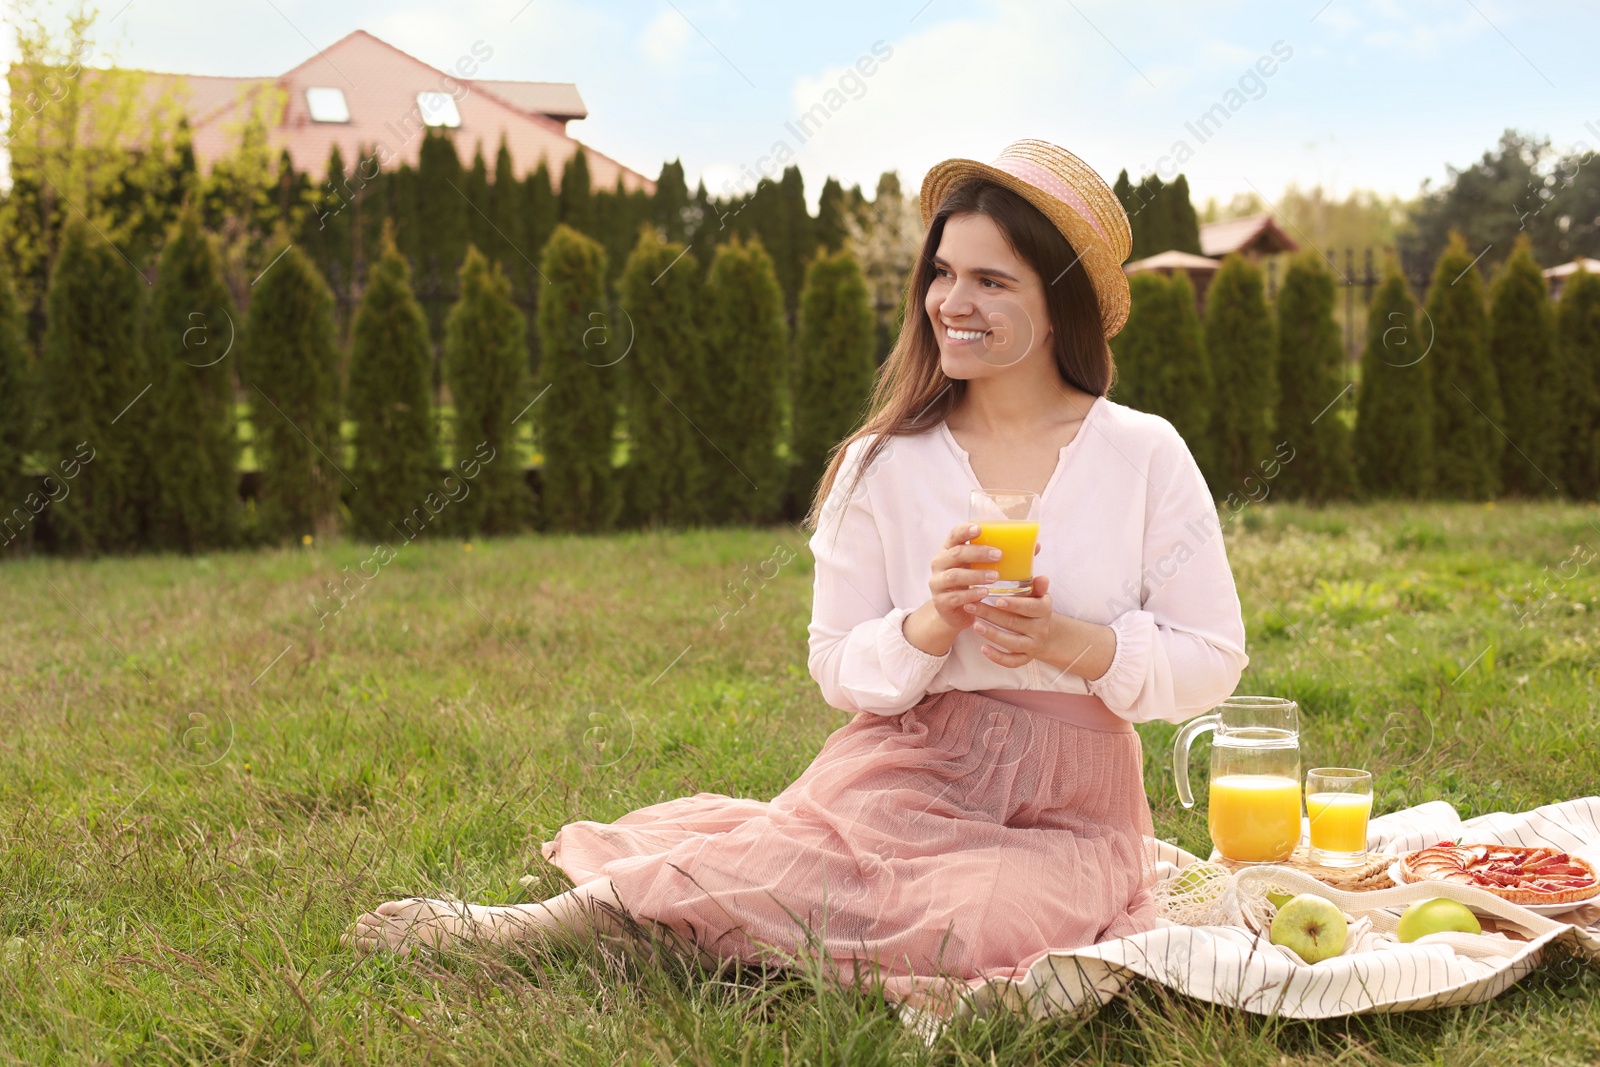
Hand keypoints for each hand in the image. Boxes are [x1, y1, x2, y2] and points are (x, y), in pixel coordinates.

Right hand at [902, 524, 1042, 656]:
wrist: (956, 612)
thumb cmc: (972, 582)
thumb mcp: (984, 566)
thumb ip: (1005, 557)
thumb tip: (1035, 546)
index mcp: (950, 549)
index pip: (954, 534)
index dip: (965, 530)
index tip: (980, 529)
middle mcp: (940, 564)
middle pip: (956, 553)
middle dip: (977, 553)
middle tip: (998, 555)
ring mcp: (937, 583)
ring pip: (954, 576)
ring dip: (976, 575)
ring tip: (995, 577)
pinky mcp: (941, 601)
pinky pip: (955, 597)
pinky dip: (971, 595)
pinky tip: (984, 594)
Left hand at [964, 574, 1055, 667]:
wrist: (1044, 632)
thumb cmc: (1034, 607)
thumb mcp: (1038, 596)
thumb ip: (1038, 587)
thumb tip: (1042, 578)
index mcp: (1044, 611)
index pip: (1030, 607)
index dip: (1014, 604)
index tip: (997, 600)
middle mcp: (1040, 630)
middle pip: (1014, 623)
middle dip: (991, 615)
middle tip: (971, 606)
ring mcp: (1033, 645)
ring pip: (1012, 643)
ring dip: (993, 634)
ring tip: (975, 625)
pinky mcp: (1025, 658)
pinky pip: (1012, 661)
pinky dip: (997, 657)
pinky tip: (983, 648)